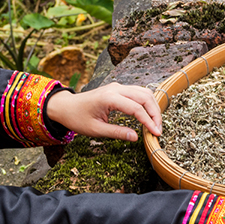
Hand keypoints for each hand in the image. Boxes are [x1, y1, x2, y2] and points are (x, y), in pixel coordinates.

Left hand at [46, 82, 161, 141]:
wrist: (65, 106)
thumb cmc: (77, 118)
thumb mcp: (96, 130)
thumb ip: (117, 133)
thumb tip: (136, 137)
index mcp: (109, 98)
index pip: (136, 108)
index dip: (149, 121)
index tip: (156, 134)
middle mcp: (115, 88)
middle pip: (145, 96)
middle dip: (155, 113)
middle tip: (158, 130)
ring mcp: (117, 86)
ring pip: (144, 92)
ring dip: (153, 106)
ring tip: (155, 123)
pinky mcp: (118, 89)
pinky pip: (138, 92)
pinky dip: (146, 103)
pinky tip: (148, 115)